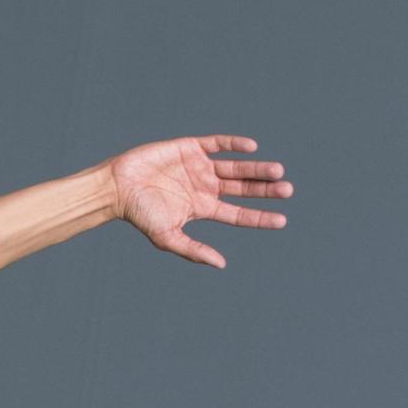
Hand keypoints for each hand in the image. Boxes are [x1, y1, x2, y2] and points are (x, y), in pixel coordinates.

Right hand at [107, 134, 292, 267]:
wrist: (118, 186)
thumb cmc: (139, 214)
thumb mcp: (167, 237)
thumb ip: (193, 249)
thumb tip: (221, 264)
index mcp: (203, 208)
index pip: (238, 214)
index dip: (260, 217)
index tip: (282, 220)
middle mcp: (205, 187)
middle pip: (243, 189)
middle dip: (265, 190)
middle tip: (288, 190)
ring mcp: (199, 167)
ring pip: (236, 167)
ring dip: (257, 168)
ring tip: (278, 171)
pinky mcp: (190, 148)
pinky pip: (218, 143)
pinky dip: (234, 144)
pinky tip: (251, 147)